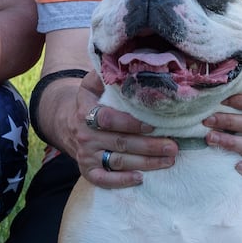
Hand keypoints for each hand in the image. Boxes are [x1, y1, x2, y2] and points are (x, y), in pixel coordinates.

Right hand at [62, 74, 176, 188]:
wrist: (68, 123)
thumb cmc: (92, 102)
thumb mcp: (93, 84)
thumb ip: (107, 74)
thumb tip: (128, 61)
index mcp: (87, 111)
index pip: (108, 119)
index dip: (130, 123)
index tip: (153, 125)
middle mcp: (85, 134)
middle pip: (120, 143)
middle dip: (149, 146)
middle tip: (173, 147)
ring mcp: (86, 154)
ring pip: (118, 161)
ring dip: (145, 163)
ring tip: (169, 160)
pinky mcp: (87, 170)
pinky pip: (103, 180)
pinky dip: (121, 181)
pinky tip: (140, 179)